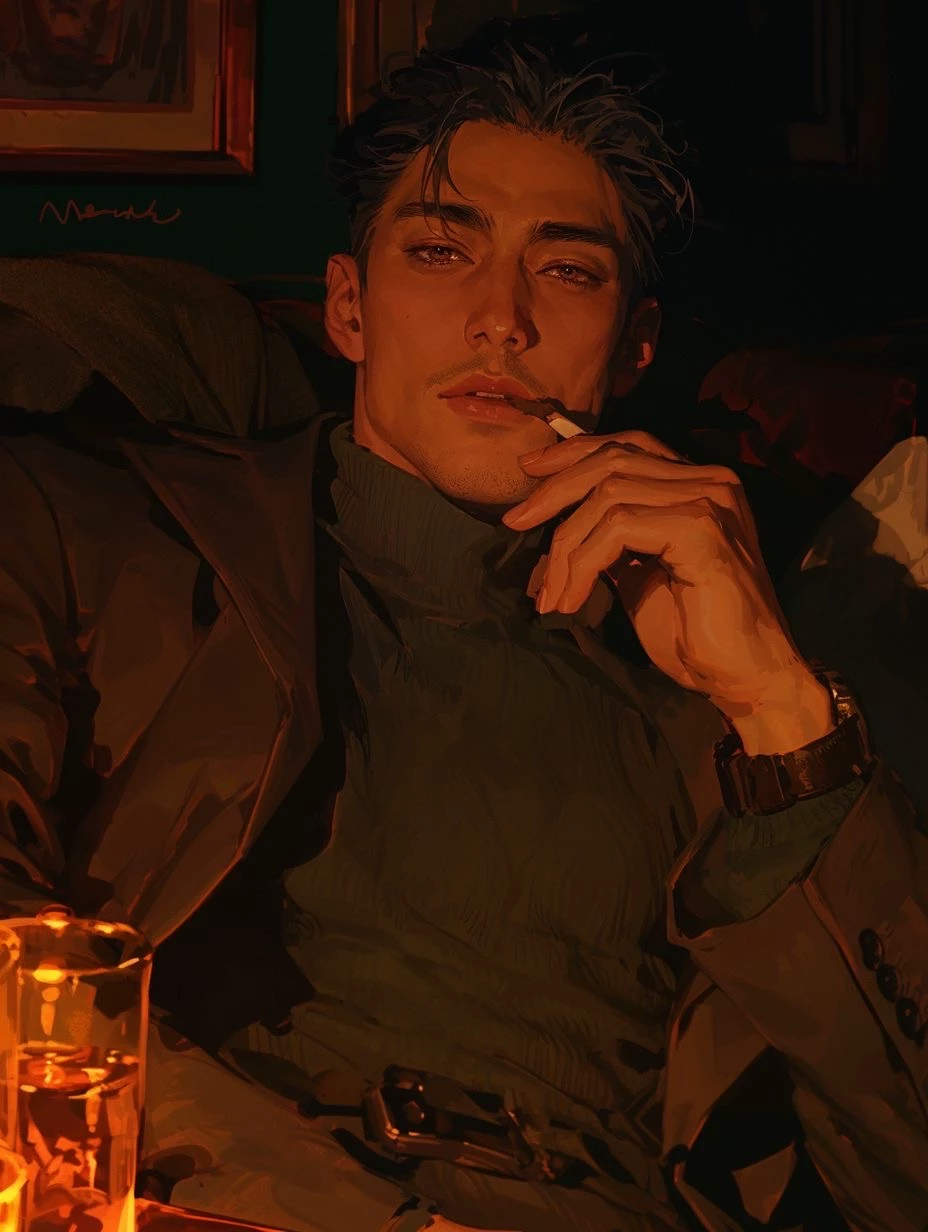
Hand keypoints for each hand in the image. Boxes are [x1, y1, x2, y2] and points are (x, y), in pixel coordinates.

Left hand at [501, 431, 833, 753]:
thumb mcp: (640, 575)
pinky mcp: (701, 529)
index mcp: (700, 485)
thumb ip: (612, 539)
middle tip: (515, 522)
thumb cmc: (695, 634)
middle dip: (554, 490)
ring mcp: (709, 501)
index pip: (628, 445)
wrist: (745, 679)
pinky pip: (618, 528)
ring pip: (607, 496)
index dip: (574, 452)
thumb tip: (557, 521)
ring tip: (549, 594)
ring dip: (564, 547)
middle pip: (612, 460)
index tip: (529, 470)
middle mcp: (710, 481)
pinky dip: (582, 565)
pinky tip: (570, 602)